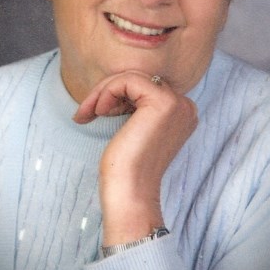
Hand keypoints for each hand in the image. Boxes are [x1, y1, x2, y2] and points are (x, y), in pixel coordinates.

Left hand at [74, 71, 197, 245]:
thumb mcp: (134, 128)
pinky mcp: (163, 102)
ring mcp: (177, 103)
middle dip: (107, 91)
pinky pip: (127, 80)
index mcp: (182, 112)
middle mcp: (186, 105)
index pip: (145, 86)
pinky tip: (98, 112)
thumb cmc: (126, 167)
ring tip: (88, 114)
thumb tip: (117, 82)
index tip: (96, 113)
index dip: (117, 95)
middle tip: (84, 112)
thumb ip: (136, 105)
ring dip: (103, 92)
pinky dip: (106, 92)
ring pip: (131, 76)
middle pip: (139, 78)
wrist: (129, 193)